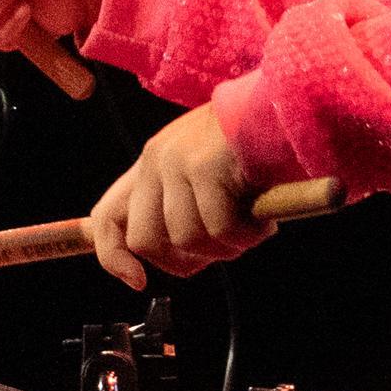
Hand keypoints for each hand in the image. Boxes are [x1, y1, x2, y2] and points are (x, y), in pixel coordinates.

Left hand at [86, 104, 272, 290]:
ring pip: (187, 239)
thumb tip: (182, 256)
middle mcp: (156, 161)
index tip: (136, 281)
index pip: (108, 218)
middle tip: (221, 252)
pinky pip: (219, 228)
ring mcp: (178, 162)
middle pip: (146, 240)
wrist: (282, 108)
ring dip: (226, 248)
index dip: (114, 257)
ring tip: (251, 229)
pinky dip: (246, 236)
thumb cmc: (251, 148)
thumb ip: (183, 206)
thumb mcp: (205, 174)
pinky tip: (263, 222)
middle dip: (185, 260)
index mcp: (150, 164)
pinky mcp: (205, 167)